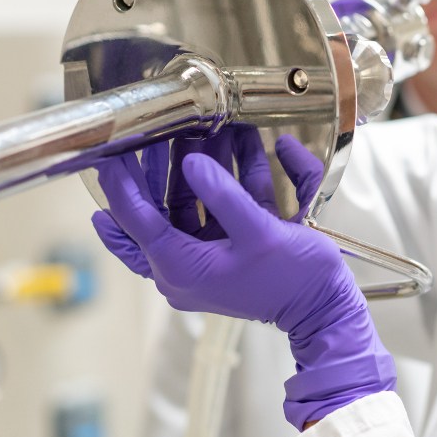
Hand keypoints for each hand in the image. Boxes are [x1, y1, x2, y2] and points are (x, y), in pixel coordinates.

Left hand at [92, 129, 394, 427]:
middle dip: (163, 166)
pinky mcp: (235, 243)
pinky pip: (225, 204)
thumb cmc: (295, 280)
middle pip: (160, 207)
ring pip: (193, 201)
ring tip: (209, 127)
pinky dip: (237, 176)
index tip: (108, 152)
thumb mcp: (259, 233)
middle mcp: (188, 263)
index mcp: (182, 268)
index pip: (135, 220)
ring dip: (206, 163)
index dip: (120, 184)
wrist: (327, 309)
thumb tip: (190, 162)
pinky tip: (253, 145)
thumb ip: (223, 195)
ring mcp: (211, 252)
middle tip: (157, 132)